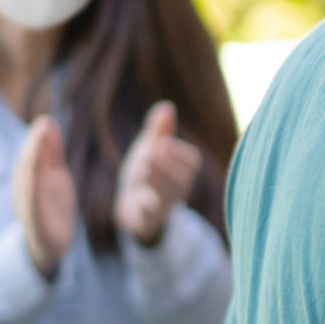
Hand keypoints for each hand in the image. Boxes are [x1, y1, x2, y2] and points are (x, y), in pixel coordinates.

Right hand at [12, 116, 76, 276]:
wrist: (48, 242)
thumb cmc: (50, 203)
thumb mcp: (54, 174)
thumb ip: (51, 149)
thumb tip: (47, 121)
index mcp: (29, 176)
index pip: (32, 155)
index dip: (37, 139)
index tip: (46, 122)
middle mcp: (25, 189)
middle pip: (27, 165)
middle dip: (34, 147)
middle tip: (43, 127)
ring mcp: (28, 206)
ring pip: (27, 184)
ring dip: (30, 165)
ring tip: (37, 147)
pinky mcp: (36, 224)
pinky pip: (32, 208)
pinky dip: (31, 194)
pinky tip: (33, 181)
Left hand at [114, 101, 202, 248]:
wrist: (134, 209)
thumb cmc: (147, 174)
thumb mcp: (151, 149)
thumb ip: (159, 130)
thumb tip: (167, 106)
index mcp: (183, 170)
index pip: (191, 161)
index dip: (179, 152)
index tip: (163, 143)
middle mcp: (179, 188)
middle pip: (181, 177)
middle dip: (168, 165)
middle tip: (154, 152)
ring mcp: (165, 204)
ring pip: (167, 194)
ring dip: (157, 180)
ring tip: (143, 167)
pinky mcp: (149, 218)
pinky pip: (152, 214)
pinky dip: (148, 206)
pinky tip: (142, 198)